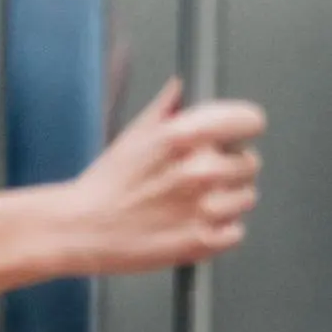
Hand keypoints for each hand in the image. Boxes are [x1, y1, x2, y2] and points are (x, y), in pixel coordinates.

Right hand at [66, 78, 263, 272]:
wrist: (80, 229)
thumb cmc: (104, 186)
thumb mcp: (133, 136)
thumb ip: (166, 109)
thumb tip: (180, 89)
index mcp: (184, 136)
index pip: (250, 121)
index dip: (243, 127)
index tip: (238, 134)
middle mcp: (200, 170)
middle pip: (251, 162)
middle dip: (229, 166)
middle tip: (198, 176)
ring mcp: (205, 208)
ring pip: (246, 197)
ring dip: (226, 199)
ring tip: (191, 202)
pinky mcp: (204, 241)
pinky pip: (236, 231)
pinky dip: (220, 230)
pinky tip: (191, 223)